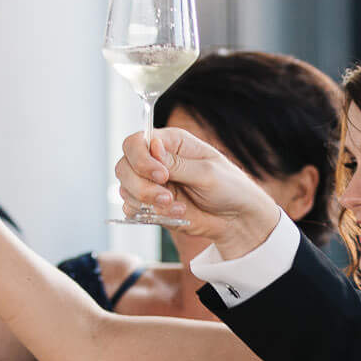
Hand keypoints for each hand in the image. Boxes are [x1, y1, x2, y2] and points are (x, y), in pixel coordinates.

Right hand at [113, 126, 280, 255]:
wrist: (236, 218)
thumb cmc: (229, 188)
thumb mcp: (207, 173)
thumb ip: (177, 163)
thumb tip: (152, 147)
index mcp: (171, 142)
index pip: (135, 143)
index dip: (140, 159)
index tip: (162, 175)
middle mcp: (156, 160)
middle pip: (123, 166)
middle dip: (141, 185)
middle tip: (166, 197)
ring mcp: (151, 183)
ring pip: (125, 189)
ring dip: (146, 202)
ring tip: (176, 207)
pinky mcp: (151, 205)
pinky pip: (132, 209)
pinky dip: (150, 214)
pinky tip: (175, 214)